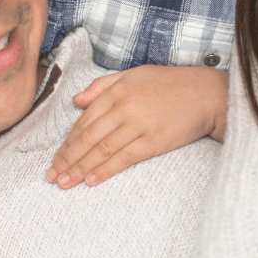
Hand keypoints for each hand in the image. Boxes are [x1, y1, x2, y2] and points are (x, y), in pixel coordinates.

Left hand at [46, 65, 227, 188]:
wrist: (206, 94)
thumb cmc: (170, 84)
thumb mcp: (133, 75)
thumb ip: (102, 86)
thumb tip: (77, 101)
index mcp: (116, 91)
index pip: (84, 121)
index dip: (67, 143)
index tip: (55, 158)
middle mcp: (124, 108)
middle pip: (88, 138)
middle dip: (67, 160)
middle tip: (52, 176)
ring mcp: (139, 125)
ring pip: (102, 150)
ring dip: (80, 169)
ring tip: (65, 183)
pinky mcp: (154, 141)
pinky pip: (124, 158)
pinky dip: (105, 170)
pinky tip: (91, 180)